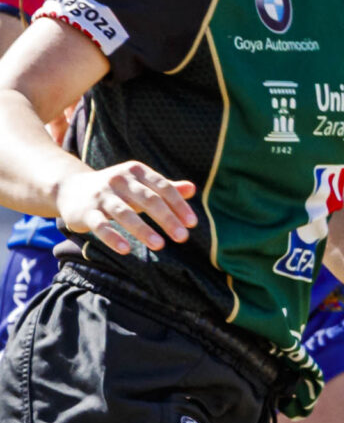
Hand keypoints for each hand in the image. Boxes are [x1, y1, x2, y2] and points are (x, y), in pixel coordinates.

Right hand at [58, 161, 196, 256]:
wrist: (71, 188)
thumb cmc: (116, 189)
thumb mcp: (140, 185)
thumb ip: (166, 188)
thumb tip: (193, 189)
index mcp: (136, 172)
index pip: (163, 187)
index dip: (179, 205)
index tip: (192, 224)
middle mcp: (119, 180)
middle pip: (148, 200)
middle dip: (167, 219)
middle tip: (182, 237)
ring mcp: (101, 196)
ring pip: (124, 213)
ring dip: (143, 230)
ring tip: (160, 246)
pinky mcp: (85, 212)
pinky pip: (100, 226)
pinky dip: (113, 238)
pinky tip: (126, 250)